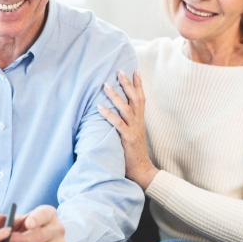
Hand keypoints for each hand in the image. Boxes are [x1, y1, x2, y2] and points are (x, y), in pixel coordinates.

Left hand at [98, 71, 157, 189]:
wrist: (142, 170)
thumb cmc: (134, 153)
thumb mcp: (133, 134)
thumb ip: (127, 123)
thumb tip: (117, 113)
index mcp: (140, 121)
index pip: (141, 99)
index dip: (138, 85)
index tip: (135, 71)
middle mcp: (138, 122)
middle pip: (135, 98)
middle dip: (127, 84)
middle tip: (119, 70)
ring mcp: (134, 129)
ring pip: (126, 108)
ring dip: (116, 96)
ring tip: (105, 85)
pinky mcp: (127, 138)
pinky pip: (117, 123)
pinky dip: (108, 114)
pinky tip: (99, 107)